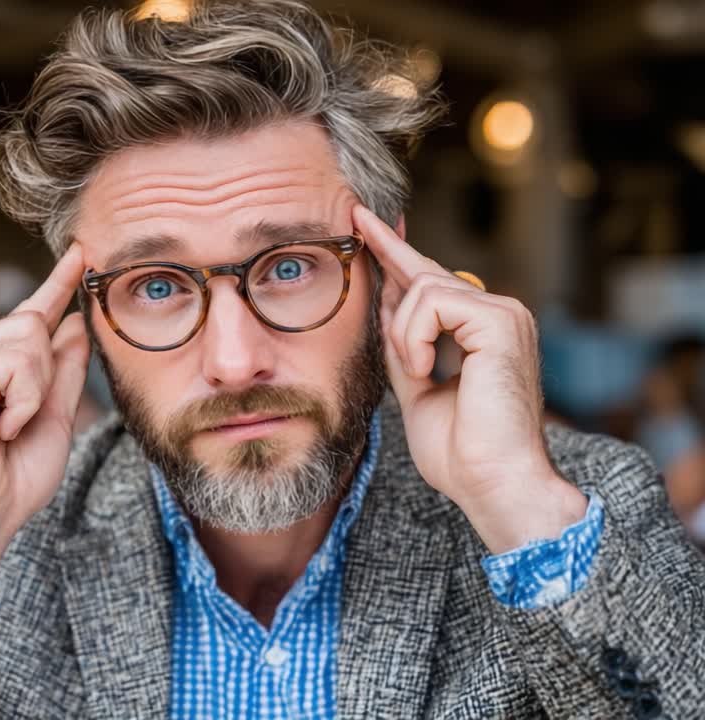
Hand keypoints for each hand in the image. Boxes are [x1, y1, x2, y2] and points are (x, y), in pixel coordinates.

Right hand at [0, 245, 90, 579]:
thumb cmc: (15, 475)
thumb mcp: (55, 416)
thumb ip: (65, 370)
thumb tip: (77, 322)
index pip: (35, 312)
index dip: (59, 283)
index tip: (82, 253)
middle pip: (36, 323)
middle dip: (44, 375)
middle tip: (17, 423)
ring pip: (29, 340)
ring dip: (32, 392)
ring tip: (6, 427)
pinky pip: (16, 364)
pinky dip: (20, 402)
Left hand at [354, 205, 585, 552]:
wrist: (491, 484)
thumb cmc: (460, 452)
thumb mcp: (416, 388)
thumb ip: (403, 345)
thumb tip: (381, 302)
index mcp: (481, 330)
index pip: (430, 281)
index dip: (394, 250)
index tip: (363, 220)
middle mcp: (499, 314)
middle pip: (423, 274)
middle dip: (385, 257)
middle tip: (354, 215)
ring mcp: (505, 314)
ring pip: (422, 288)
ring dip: (403, 334)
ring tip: (418, 373)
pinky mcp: (502, 321)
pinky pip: (433, 302)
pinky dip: (416, 337)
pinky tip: (427, 370)